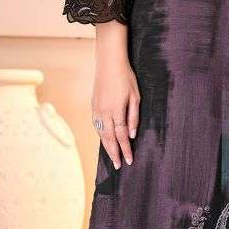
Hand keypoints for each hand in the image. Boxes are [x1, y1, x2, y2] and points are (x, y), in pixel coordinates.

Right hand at [91, 34, 139, 169]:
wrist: (108, 62)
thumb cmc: (126, 77)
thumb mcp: (135, 96)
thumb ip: (133, 116)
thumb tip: (131, 134)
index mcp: (116, 110)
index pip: (121, 136)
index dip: (125, 149)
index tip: (129, 160)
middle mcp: (103, 112)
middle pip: (109, 138)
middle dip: (114, 153)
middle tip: (118, 166)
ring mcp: (96, 109)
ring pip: (100, 133)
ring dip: (106, 147)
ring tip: (112, 157)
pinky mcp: (93, 106)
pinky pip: (96, 125)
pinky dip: (100, 135)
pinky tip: (104, 140)